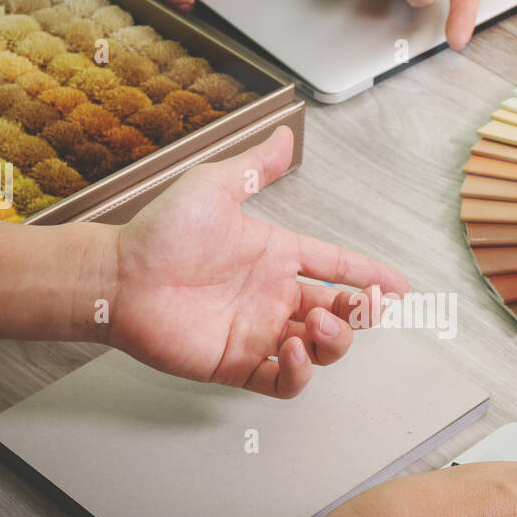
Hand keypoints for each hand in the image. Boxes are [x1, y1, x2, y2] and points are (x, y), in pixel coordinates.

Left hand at [101, 126, 407, 396]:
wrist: (120, 277)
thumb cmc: (160, 232)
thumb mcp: (214, 188)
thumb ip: (255, 168)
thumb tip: (284, 135)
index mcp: (276, 256)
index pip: (335, 266)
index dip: (368, 275)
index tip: (397, 285)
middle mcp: (272, 297)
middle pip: (338, 314)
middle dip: (361, 313)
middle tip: (362, 307)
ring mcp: (257, 333)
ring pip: (319, 350)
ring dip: (334, 342)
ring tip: (320, 326)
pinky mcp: (237, 364)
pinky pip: (283, 381)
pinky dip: (299, 373)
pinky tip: (294, 351)